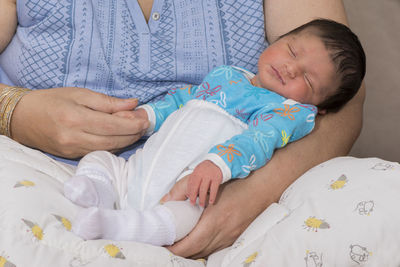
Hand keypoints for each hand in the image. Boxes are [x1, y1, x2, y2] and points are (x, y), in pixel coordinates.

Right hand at [11, 87, 148, 157]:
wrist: (22, 118)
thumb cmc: (50, 101)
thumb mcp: (78, 94)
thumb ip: (107, 102)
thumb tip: (132, 103)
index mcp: (75, 118)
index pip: (112, 125)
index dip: (133, 124)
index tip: (145, 118)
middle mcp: (74, 138)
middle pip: (114, 140)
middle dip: (134, 133)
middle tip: (145, 123)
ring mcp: (73, 150)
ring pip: (109, 149)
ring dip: (127, 141)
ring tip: (136, 129)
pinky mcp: (72, 156)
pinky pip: (100, 152)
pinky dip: (114, 145)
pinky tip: (121, 137)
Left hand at [165, 178, 260, 258]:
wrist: (262, 188)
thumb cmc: (237, 185)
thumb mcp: (210, 188)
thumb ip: (188, 194)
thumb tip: (167, 201)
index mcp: (215, 221)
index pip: (191, 244)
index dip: (175, 249)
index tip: (164, 246)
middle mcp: (223, 234)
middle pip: (197, 251)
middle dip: (180, 252)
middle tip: (167, 246)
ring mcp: (230, 237)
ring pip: (206, 252)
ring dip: (191, 251)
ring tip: (179, 244)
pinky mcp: (235, 238)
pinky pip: (215, 248)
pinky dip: (203, 248)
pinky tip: (196, 242)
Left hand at [187, 161, 221, 206]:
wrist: (219, 162)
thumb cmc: (207, 168)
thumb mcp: (199, 170)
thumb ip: (194, 179)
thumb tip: (189, 191)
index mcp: (196, 172)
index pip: (191, 183)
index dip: (189, 192)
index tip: (189, 198)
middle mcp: (202, 174)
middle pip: (196, 187)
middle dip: (193, 196)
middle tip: (192, 203)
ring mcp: (210, 176)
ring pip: (204, 189)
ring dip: (202, 198)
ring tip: (201, 205)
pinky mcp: (217, 178)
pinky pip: (214, 189)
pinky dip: (212, 196)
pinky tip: (211, 202)